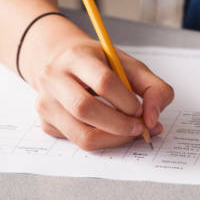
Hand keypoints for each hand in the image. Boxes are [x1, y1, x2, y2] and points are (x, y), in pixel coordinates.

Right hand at [29, 37, 172, 151]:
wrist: (60, 63)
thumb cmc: (97, 64)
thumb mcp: (127, 65)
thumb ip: (152, 87)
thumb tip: (153, 119)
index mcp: (76, 57)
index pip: (102, 81)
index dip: (126, 100)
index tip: (141, 110)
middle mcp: (54, 78)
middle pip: (85, 109)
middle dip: (119, 125)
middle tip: (139, 128)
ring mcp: (46, 103)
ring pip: (80, 134)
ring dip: (112, 139)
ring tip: (129, 133)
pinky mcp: (46, 123)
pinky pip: (77, 142)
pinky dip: (101, 142)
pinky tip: (111, 132)